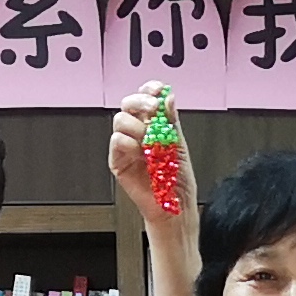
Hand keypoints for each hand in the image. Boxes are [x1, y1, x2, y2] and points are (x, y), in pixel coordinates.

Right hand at [108, 81, 195, 229]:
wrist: (174, 205)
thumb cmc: (178, 179)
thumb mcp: (179, 144)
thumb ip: (171, 121)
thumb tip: (168, 98)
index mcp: (153, 124)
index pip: (146, 97)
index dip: (150, 89)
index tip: (158, 90)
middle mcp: (137, 131)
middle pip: (128, 103)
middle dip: (140, 101)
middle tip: (153, 110)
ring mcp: (126, 145)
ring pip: (120, 120)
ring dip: (138, 128)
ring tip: (150, 144)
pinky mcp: (117, 160)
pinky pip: (116, 141)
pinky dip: (129, 144)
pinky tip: (140, 154)